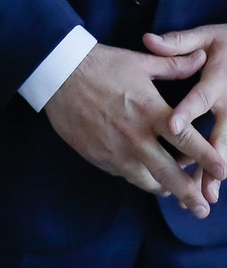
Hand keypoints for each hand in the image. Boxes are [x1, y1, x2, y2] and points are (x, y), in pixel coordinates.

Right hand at [44, 42, 225, 215]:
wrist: (56, 73)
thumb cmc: (100, 65)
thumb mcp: (139, 62)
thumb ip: (174, 65)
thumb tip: (202, 58)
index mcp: (150, 111)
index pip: (187, 141)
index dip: (208, 159)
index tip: (224, 173)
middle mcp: (135, 136)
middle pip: (170, 173)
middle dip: (190, 194)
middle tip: (203, 209)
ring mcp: (115, 149)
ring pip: (147, 181)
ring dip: (164, 188)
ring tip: (175, 193)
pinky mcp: (98, 156)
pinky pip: (124, 174)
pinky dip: (138, 176)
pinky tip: (144, 173)